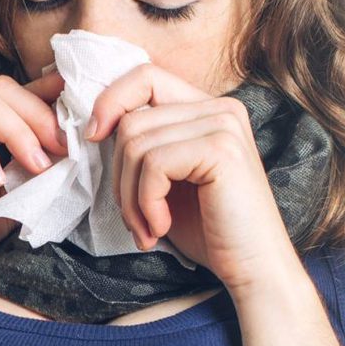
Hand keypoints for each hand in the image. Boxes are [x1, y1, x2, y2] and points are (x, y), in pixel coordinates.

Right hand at [0, 69, 69, 280]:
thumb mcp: (8, 202)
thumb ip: (34, 176)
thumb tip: (75, 155)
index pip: (15, 93)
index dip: (49, 98)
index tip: (81, 121)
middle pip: (1, 88)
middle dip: (39, 116)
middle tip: (63, 149)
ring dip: (16, 130)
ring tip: (35, 166)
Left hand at [86, 63, 300, 295]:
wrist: (253, 268)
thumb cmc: (209, 231)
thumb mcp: (167, 180)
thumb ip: (143, 147)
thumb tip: (94, 127)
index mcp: (208, 109)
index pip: (145, 76)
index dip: (110, 101)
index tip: (92, 138)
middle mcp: (221, 108)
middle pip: (132, 119)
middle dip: (120, 177)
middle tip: (135, 220)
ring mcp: (224, 125)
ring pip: (136, 144)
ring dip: (131, 198)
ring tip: (147, 229)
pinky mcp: (222, 149)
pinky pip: (154, 165)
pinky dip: (146, 203)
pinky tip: (162, 227)